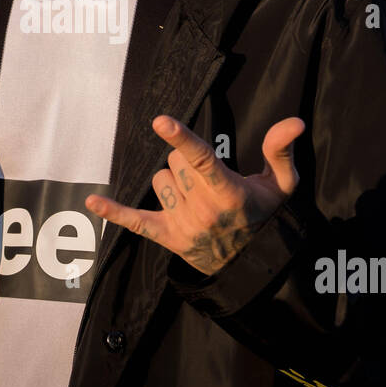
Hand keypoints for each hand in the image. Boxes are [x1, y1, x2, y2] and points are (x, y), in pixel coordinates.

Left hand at [85, 114, 304, 275]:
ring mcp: (182, 225)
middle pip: (175, 164)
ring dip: (171, 182)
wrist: (253, 266)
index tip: (160, 120)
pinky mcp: (166, 238)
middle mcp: (202, 209)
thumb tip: (294, 120)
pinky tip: (92, 200)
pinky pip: (134, 222)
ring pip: (158, 182)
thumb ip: (280, 150)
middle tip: (207, 178)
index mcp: (229, 193)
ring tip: (195, 197)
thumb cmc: (266, 217)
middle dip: (187, 162)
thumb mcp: (282, 185)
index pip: (200, 159)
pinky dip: (113, 212)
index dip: (180, 138)